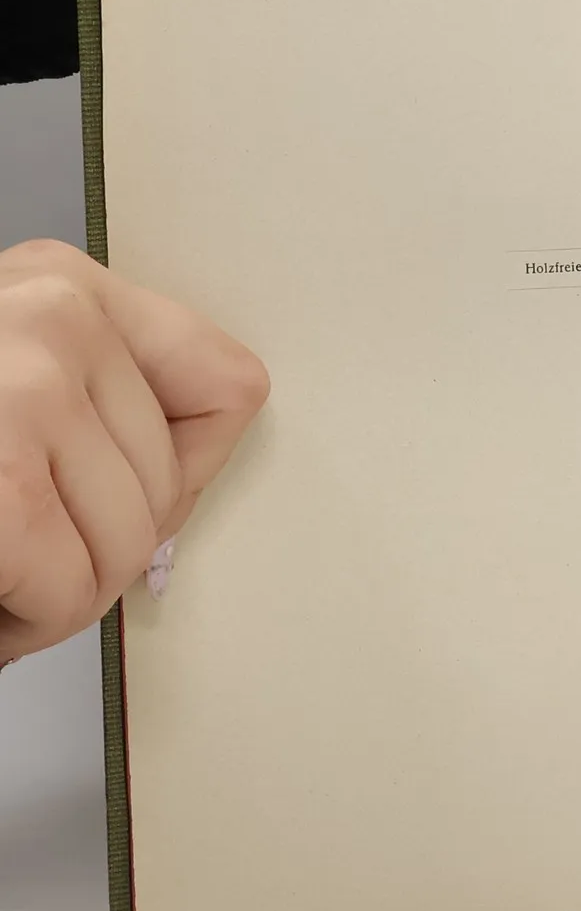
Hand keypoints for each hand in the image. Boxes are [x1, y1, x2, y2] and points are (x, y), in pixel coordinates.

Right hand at [0, 240, 267, 664]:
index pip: (228, 385)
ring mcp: (27, 382)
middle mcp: (53, 312)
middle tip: (22, 556)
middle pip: (173, 480)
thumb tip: (177, 497)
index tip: (134, 502)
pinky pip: (67, 590)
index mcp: (64, 286)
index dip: (186, 471)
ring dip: (55, 596)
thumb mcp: (11, 385)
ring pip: (129, 546)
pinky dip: (22, 624)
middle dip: (99, 547)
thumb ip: (97, 408)